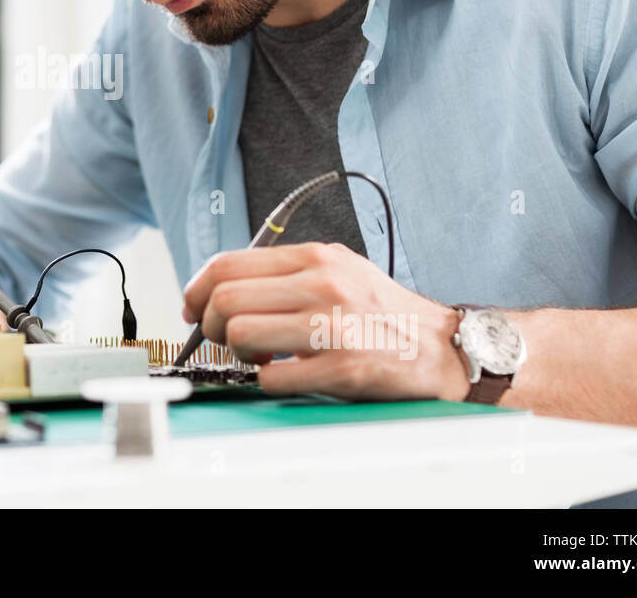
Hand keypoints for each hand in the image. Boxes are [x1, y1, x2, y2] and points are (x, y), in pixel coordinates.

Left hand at [181, 242, 470, 401]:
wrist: (444, 347)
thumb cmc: (384, 312)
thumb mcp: (338, 270)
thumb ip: (285, 272)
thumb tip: (222, 286)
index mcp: (315, 257)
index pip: (227, 264)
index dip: (195, 289)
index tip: (191, 307)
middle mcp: (322, 284)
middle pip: (225, 300)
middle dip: (207, 325)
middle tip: (219, 338)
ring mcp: (331, 326)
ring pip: (239, 335)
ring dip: (235, 354)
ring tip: (258, 357)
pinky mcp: (342, 367)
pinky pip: (271, 376)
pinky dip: (267, 380)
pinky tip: (286, 374)